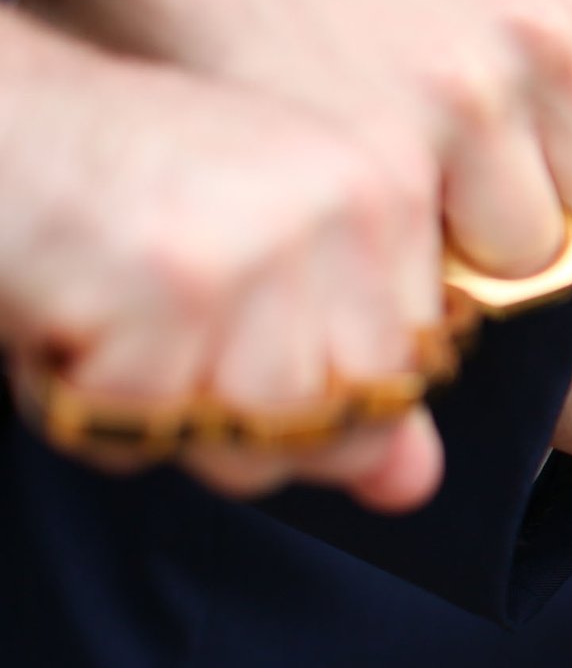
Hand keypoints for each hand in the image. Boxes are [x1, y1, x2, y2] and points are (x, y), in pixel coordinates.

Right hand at [0, 13, 444, 510]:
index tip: (235, 327)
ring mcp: (267, 239)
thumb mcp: (263, 259)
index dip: (312, 400)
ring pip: (253, 438)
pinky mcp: (177, 282)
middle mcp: (349, 202)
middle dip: (238, 423)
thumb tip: (411, 485)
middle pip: (343, 427)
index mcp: (390, 188)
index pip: (406, 379)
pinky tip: (64, 310)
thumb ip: (349, 370)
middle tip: (162, 328)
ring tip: (116, 318)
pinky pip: (146, 422)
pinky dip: (79, 399)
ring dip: (157, 414)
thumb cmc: (122, 182)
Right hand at [21, 0, 571, 275]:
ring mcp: (474, 94)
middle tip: (491, 180)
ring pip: (546, 251)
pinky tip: (403, 215)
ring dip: (495, 247)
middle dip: (568, 210)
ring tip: (441, 194)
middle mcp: (552, 29)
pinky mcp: (397, 156)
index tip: (562, 151)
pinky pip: (467, 271)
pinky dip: (438, 266)